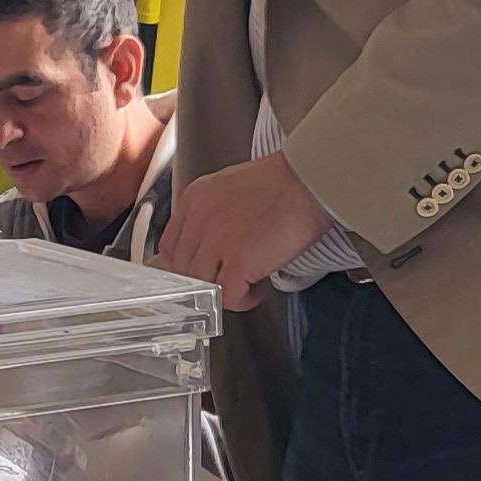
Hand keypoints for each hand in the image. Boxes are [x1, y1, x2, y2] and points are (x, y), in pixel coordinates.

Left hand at [153, 154, 333, 309]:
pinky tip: (258, 289)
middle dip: (208, 278)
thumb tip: (212, 243)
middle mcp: (200, 219)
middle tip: (232, 277)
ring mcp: (217, 241)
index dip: (189, 263)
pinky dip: (243, 300)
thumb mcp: (230, 186)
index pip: (170, 246)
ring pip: (203, 285)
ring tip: (249, 283)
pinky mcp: (239, 260)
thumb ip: (212, 212)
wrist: (309, 180)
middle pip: (184, 269)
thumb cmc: (283, 182)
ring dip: (225, 290)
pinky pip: (227, 296)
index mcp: (195, 198)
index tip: (207, 268)